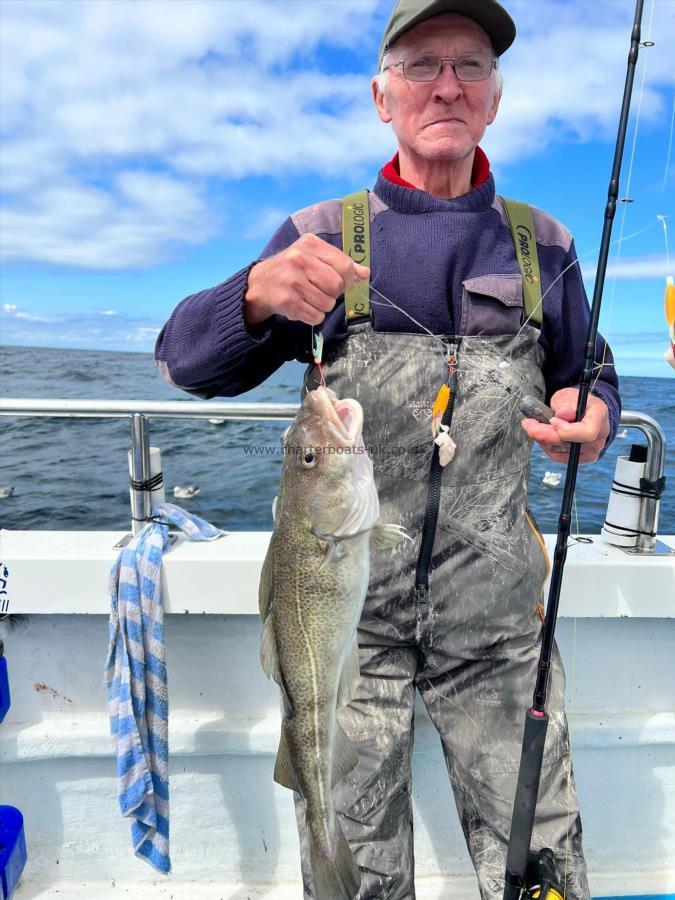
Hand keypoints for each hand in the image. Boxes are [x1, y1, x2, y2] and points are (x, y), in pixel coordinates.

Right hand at [244, 233, 369, 326]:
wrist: (259, 284)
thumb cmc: (293, 270)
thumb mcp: (314, 258)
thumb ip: (340, 264)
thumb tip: (364, 273)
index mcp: (310, 244)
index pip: (344, 265)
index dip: (348, 279)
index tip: (341, 283)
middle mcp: (299, 259)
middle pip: (337, 286)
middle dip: (334, 294)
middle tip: (321, 292)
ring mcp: (292, 280)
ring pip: (327, 304)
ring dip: (322, 306)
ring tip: (309, 298)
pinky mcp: (286, 300)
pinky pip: (315, 316)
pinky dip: (313, 316)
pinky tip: (302, 307)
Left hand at [521, 387, 609, 463]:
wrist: (582, 412)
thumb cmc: (575, 403)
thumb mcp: (568, 396)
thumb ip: (565, 403)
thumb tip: (563, 414)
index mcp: (600, 417)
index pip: (587, 431)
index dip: (566, 430)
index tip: (552, 420)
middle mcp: (599, 437)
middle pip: (569, 444)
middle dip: (544, 434)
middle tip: (528, 423)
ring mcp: (591, 451)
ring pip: (559, 450)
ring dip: (542, 438)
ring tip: (535, 425)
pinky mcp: (580, 459)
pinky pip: (557, 456)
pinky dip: (546, 445)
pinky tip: (543, 435)